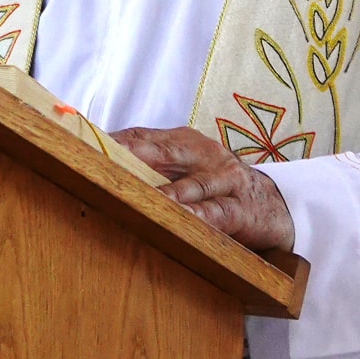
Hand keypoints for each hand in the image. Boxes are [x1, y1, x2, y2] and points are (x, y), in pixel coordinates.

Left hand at [111, 124, 294, 251]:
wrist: (274, 204)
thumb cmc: (220, 185)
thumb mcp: (188, 168)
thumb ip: (154, 166)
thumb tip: (105, 165)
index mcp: (186, 142)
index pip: (144, 137)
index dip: (116, 141)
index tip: (85, 143)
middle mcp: (204, 155)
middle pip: (164, 154)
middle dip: (134, 156)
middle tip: (104, 160)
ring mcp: (225, 180)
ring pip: (193, 185)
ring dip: (168, 192)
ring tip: (145, 197)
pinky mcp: (241, 208)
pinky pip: (218, 212)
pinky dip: (202, 216)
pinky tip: (187, 221)